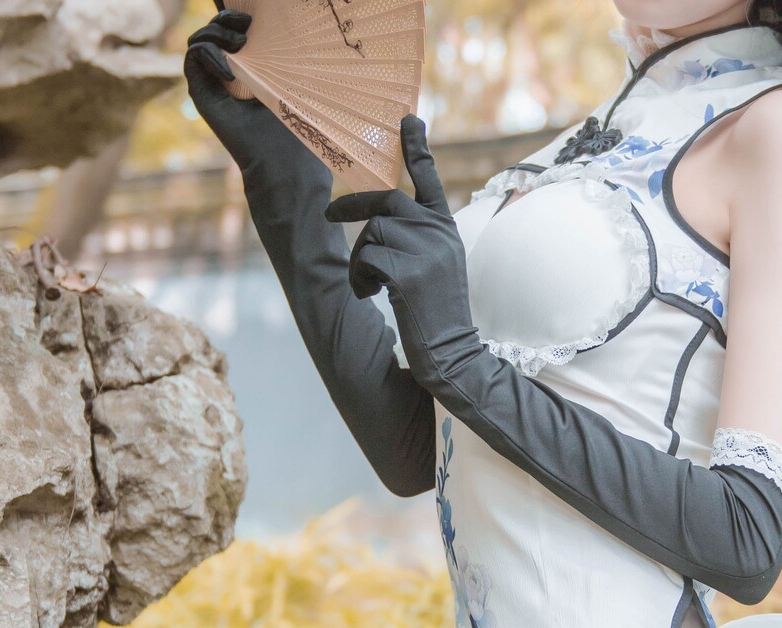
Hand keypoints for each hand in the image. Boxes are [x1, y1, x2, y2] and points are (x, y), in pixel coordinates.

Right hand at [184, 7, 328, 186]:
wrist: (284, 162)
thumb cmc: (296, 124)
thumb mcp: (288, 78)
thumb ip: (275, 51)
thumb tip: (264, 19)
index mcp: (250, 70)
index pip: (233, 33)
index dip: (236, 17)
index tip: (253, 17)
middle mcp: (228, 75)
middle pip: (214, 30)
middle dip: (225, 18)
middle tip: (247, 25)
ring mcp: (213, 84)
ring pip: (199, 39)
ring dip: (215, 32)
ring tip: (241, 46)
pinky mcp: (202, 94)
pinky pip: (192, 56)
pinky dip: (207, 52)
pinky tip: (228, 70)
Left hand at [325, 116, 481, 393]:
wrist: (452, 355)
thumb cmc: (435, 315)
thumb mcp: (435, 267)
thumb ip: (417, 236)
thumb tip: (379, 217)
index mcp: (445, 228)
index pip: (428, 178)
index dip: (416, 147)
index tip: (408, 118)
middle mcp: (439, 233)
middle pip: (385, 201)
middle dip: (351, 207)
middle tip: (328, 214)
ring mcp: (426, 252)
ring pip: (371, 232)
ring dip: (358, 259)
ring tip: (369, 285)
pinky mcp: (409, 273)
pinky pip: (367, 257)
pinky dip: (360, 277)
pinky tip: (371, 295)